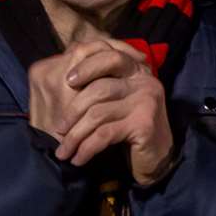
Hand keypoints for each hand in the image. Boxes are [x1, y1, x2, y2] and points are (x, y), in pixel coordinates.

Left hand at [30, 40, 176, 184]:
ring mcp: (146, 102)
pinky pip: (105, 134)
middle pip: (98, 87)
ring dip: (75, 135)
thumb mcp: (115, 101)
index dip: (86, 66)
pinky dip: (86, 148)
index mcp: (137, 70)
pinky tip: (78, 159)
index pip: (109, 56)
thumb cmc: (129, 129)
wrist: (157, 159)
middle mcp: (145, 81)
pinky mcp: (144, 125)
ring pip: (97, 114)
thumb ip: (99, 84)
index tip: (66, 81)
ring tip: (63, 151)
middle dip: (72, 110)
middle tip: (58, 128)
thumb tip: (64, 76)